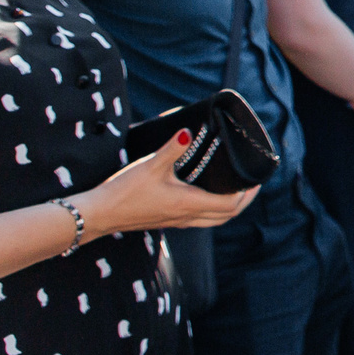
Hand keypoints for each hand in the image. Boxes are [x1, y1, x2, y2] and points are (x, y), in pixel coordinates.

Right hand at [80, 132, 259, 236]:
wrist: (98, 215)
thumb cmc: (123, 191)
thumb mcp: (150, 165)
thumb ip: (172, 148)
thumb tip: (188, 132)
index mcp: (188, 204)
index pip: (230, 205)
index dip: (247, 194)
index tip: (256, 180)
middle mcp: (187, 217)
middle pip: (227, 216)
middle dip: (243, 202)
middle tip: (252, 185)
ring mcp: (177, 222)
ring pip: (213, 221)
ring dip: (229, 208)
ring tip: (236, 190)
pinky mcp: (167, 222)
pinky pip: (199, 221)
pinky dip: (212, 211)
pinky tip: (206, 196)